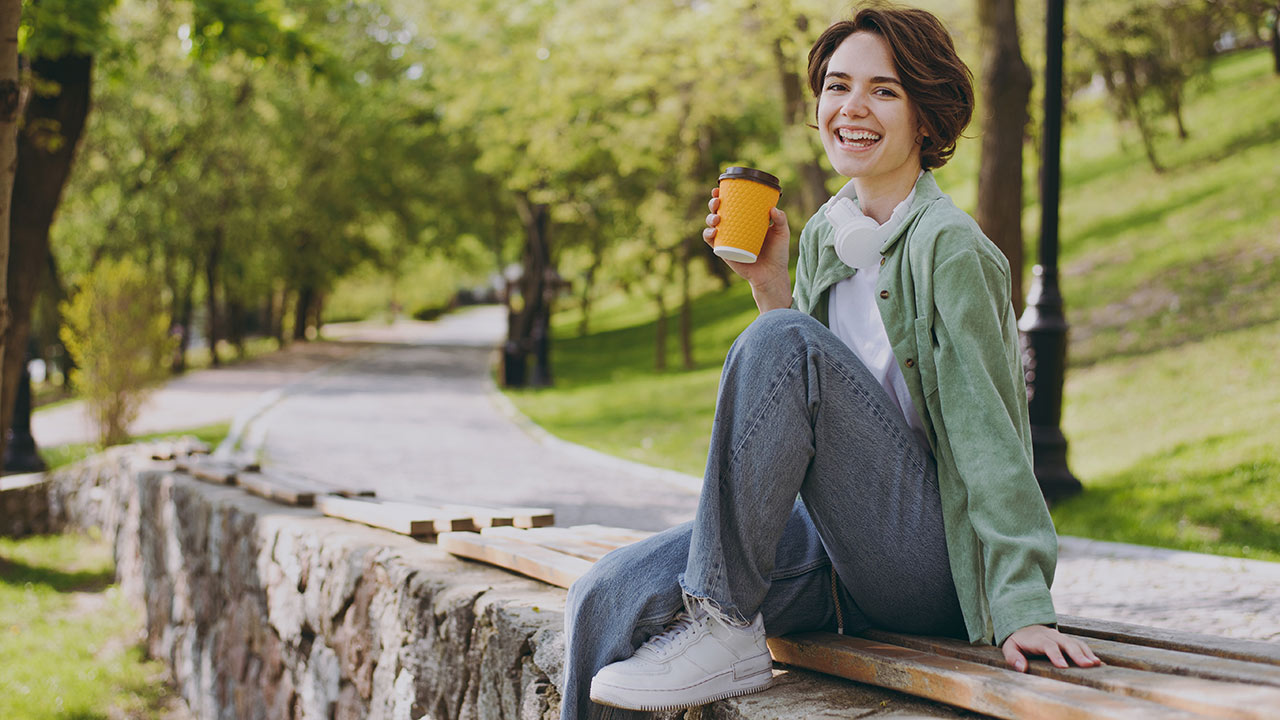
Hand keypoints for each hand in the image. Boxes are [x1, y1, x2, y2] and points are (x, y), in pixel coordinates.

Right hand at [703, 187, 791, 311]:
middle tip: (718, 201)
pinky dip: (708, 236)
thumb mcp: (782, 233)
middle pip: (718, 211)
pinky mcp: (724, 252)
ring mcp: (728, 240)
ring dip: (709, 218)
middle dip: (713, 204)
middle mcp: (734, 228)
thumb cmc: (778, 253)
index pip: (732, 204)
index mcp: (745, 220)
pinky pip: (712, 242)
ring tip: (717, 218)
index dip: (723, 195)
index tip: (720, 188)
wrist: (772, 275)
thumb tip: (773, 208)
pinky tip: (712, 232)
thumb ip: (781, 220)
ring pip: (712, 225)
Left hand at [1001, 625, 1101, 671]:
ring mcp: (1061, 638)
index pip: (1048, 646)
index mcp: (1038, 639)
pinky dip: (1089, 653)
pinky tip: (1098, 663)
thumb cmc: (1017, 641)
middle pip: (1066, 643)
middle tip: (1088, 665)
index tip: (1063, 666)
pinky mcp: (1067, 641)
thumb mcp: (1009, 647)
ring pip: (1076, 643)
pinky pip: (1080, 645)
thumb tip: (1022, 668)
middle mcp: (1052, 636)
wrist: (1024, 627)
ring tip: (1097, 664)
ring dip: (1087, 653)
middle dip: (1077, 654)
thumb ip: (1013, 657)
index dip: (1056, 655)